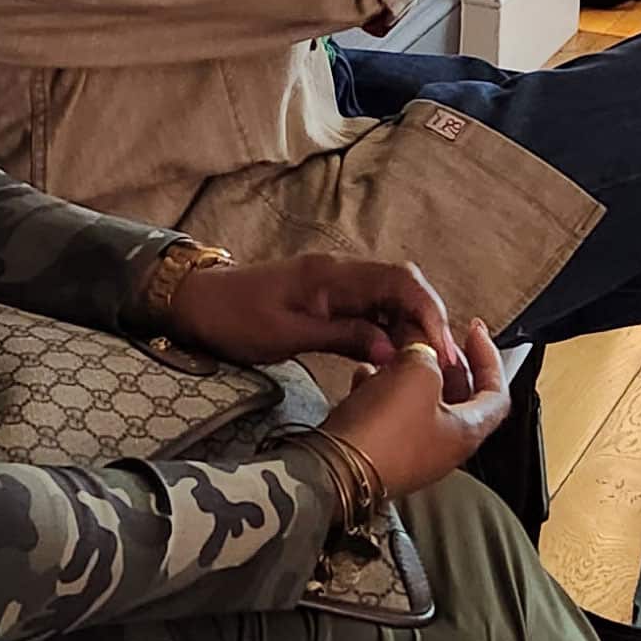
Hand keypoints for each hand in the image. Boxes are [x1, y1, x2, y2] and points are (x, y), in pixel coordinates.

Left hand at [167, 253, 474, 396]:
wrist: (197, 303)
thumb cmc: (235, 318)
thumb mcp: (287, 335)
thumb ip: (342, 337)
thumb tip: (392, 349)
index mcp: (333, 276)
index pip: (401, 281)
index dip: (430, 312)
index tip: (444, 350)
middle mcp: (341, 273)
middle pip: (404, 287)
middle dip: (429, 322)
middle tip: (443, 366)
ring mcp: (335, 285)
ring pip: (390, 299)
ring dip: (411, 328)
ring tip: (425, 367)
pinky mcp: (328, 299)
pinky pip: (370, 309)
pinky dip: (388, 331)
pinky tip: (393, 358)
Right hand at [319, 319, 512, 499]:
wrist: (333, 469)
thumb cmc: (381, 433)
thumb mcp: (417, 375)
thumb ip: (428, 352)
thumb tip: (421, 343)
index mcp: (465, 432)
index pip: (496, 393)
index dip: (490, 358)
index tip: (476, 332)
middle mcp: (443, 446)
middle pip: (458, 395)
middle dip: (443, 361)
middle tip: (430, 338)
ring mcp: (412, 450)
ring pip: (419, 400)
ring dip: (408, 372)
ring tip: (392, 353)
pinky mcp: (382, 450)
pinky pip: (389, 413)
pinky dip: (381, 390)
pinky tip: (366, 376)